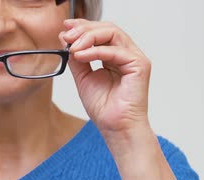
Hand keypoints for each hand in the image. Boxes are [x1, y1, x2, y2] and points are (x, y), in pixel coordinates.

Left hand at [60, 19, 151, 134]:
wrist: (115, 128)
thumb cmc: (104, 108)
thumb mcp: (83, 78)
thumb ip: (77, 59)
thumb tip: (66, 40)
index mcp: (114, 56)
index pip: (100, 32)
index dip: (82, 27)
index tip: (64, 28)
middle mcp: (126, 54)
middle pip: (107, 29)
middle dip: (84, 29)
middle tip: (66, 36)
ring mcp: (134, 58)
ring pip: (112, 33)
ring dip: (88, 37)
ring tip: (72, 46)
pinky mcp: (139, 65)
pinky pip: (115, 51)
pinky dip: (96, 50)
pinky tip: (81, 55)